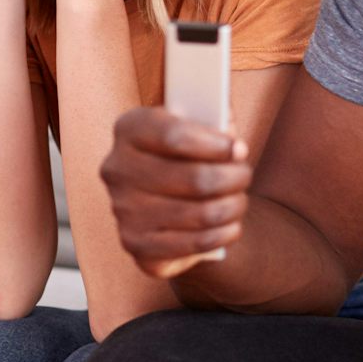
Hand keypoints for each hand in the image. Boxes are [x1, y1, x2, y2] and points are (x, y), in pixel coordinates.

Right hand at [100, 106, 251, 277]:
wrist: (161, 196)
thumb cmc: (186, 153)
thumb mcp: (195, 125)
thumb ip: (213, 119)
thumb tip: (232, 134)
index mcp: (130, 129)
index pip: (174, 135)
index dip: (215, 144)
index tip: (239, 149)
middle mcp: (118, 169)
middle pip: (194, 178)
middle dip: (233, 178)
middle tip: (244, 175)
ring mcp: (123, 209)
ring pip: (200, 213)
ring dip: (232, 207)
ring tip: (239, 200)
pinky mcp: (135, 242)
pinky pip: (193, 243)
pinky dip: (222, 235)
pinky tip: (231, 226)